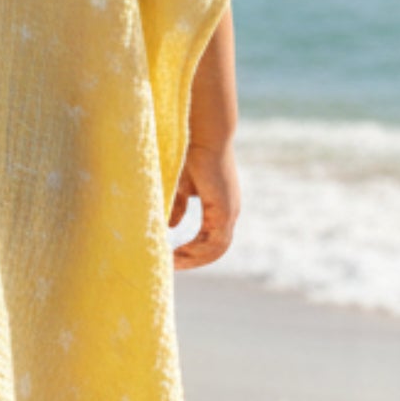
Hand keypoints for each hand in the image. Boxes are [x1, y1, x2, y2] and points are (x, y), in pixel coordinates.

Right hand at [169, 142, 238, 270]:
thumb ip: (177, 206)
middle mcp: (229, 212)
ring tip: (171, 263)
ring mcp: (229, 212)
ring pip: (215, 249)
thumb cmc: (190, 153)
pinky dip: (197, 251)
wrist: (202, 134)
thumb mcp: (180, 186)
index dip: (191, 251)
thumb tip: (169, 225)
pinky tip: (178, 253)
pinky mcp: (225, 211)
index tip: (170, 257)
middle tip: (170, 266)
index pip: (209, 238)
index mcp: (220, 206)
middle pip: (214, 249)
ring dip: (193, 259)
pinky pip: (214, 242)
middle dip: (191, 259)